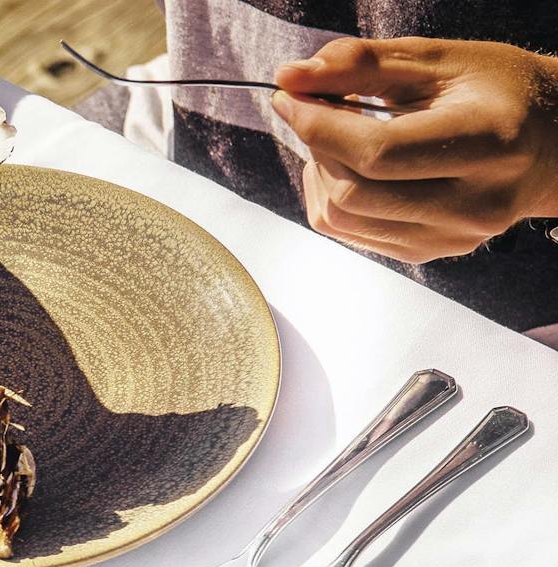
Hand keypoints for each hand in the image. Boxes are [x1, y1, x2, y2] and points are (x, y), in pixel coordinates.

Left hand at [273, 37, 557, 263]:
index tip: (288, 96)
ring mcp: (454, 236)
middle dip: (316, 147)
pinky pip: (351, 234)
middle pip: (353, 193)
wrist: (551, 143)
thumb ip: (363, 64)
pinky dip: (332, 196)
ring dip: (319, 173)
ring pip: (342, 219)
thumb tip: (291, 77)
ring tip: (337, 137)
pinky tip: (353, 167)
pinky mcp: (431, 252)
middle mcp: (475, 202)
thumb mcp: (440, 61)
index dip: (318, 125)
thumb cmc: (501, 94)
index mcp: (489, 142)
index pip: (377, 152)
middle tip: (316, 111)